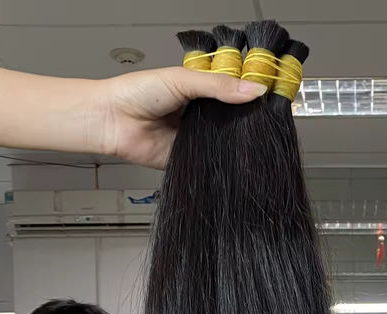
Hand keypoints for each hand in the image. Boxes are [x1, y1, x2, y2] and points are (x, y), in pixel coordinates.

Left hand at [94, 68, 267, 168]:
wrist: (112, 121)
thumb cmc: (136, 93)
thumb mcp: (182, 80)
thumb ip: (219, 86)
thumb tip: (255, 90)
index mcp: (203, 89)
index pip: (237, 89)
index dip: (254, 91)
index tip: (274, 93)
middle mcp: (203, 113)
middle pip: (237, 116)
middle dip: (250, 117)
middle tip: (268, 116)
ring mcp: (200, 136)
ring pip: (230, 138)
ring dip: (239, 138)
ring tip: (256, 134)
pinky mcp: (194, 157)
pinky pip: (216, 159)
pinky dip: (225, 158)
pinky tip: (235, 153)